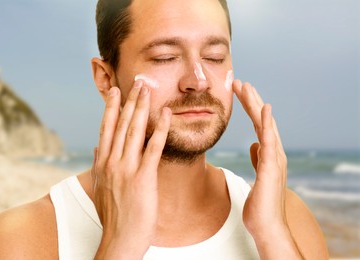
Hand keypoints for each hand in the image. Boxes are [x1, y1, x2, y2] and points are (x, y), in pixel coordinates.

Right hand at [91, 81, 171, 258]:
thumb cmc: (113, 215)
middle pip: (121, 125)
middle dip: (130, 101)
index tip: (115, 91)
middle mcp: (112, 162)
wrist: (119, 240)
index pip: (106, 129)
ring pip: (134, 131)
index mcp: (102, 163)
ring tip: (148, 90)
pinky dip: (160, 129)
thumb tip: (98, 149)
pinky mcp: (143, 178)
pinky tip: (166, 114)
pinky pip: (152, 148)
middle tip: (137, 82)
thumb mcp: (100, 188)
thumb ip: (99, 166)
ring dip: (142, 108)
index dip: (111, 108)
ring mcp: (126, 169)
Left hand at [233, 80, 302, 258]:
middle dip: (251, 100)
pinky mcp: (271, 168)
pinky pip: (270, 141)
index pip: (258, 125)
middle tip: (240, 82)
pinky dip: (268, 124)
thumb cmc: (260, 204)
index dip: (250, 108)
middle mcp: (274, 153)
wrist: (266, 226)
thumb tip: (253, 145)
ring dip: (257, 105)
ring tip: (247, 87)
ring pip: (266, 125)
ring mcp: (275, 159)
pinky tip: (265, 108)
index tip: (239, 93)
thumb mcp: (256, 175)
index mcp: (268, 154)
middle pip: (262, 121)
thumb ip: (257, 158)